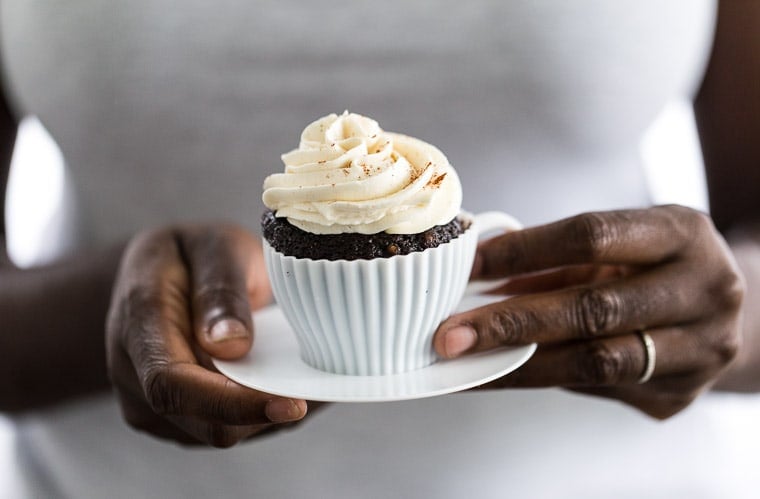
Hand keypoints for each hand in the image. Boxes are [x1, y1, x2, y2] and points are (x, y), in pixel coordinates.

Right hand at [106, 224, 307, 446]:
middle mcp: (132, 375)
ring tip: (304, 375)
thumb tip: (233, 345)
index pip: (174, 384)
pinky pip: (224, 429)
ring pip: (219, 432)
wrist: (156, 275)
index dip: (233, 403)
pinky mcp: (173, 420)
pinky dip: (260, 413)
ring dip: (266, 414)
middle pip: (202, 422)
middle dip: (266, 413)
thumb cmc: (190, 254)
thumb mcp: (213, 246)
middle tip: (321, 387)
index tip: (292, 404)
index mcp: (138, 322)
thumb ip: (221, 288)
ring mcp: (148, 405)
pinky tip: (285, 382)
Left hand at [434, 205, 744, 418]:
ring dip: (519, 365)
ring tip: (464, 364)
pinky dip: (544, 381)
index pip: (591, 236)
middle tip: (450, 336)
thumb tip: (476, 271)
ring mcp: (701, 349)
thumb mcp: (621, 245)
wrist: (724, 312)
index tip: (469, 265)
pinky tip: (502, 376)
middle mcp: (703, 290)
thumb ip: (558, 258)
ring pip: (597, 362)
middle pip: (593, 309)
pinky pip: (599, 391)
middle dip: (511, 323)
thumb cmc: (653, 267)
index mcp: (681, 234)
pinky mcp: (681, 394)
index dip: (524, 251)